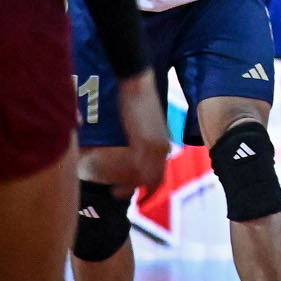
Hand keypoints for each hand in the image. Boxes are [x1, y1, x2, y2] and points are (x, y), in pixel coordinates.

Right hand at [110, 72, 170, 191]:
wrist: (137, 84)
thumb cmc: (137, 99)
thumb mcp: (143, 124)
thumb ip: (142, 138)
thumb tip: (133, 147)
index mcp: (164, 142)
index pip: (161, 170)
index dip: (151, 183)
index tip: (138, 191)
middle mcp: (163, 146)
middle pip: (157, 178)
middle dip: (144, 192)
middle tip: (124, 196)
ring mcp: (156, 146)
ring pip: (148, 177)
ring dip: (132, 188)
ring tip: (117, 193)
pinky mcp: (145, 143)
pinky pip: (140, 169)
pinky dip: (129, 182)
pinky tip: (116, 186)